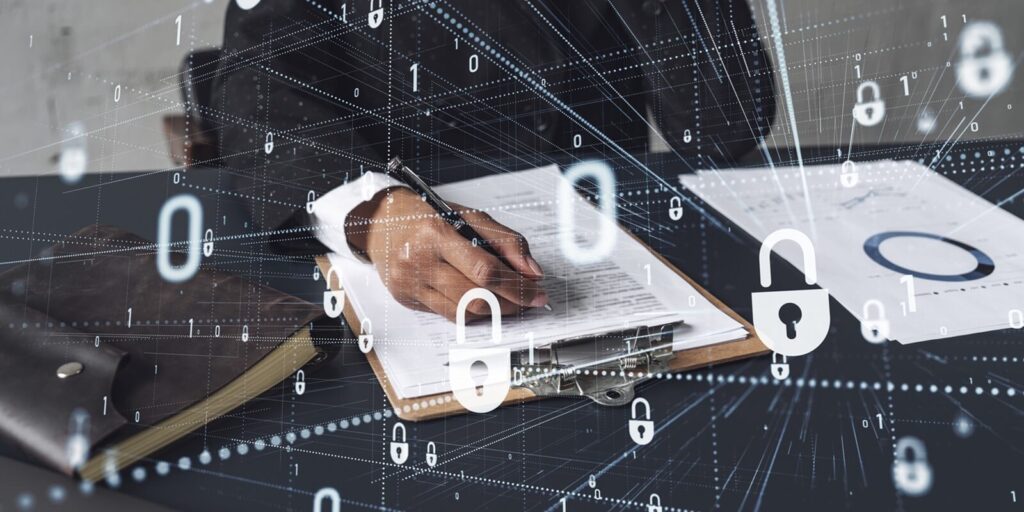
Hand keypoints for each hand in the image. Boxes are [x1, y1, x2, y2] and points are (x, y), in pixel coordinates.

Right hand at [346, 187, 547, 321]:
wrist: (380, 223)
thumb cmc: (428, 217)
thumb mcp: (469, 216)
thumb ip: (505, 241)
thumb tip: (533, 271)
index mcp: (436, 232)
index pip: (485, 270)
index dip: (517, 286)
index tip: (538, 292)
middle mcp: (419, 261)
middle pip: (476, 296)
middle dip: (510, 303)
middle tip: (529, 300)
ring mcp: (409, 284)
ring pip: (463, 312)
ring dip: (494, 311)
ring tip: (509, 301)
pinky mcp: (406, 299)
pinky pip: (448, 315)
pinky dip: (471, 311)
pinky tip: (482, 301)